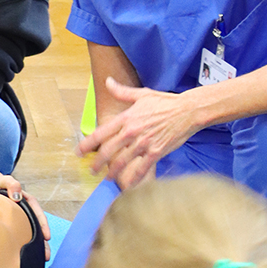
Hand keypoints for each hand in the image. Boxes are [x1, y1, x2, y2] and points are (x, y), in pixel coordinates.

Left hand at [0, 172, 50, 257]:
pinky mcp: (10, 225)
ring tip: (38, 260)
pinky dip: (21, 245)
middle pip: (36, 228)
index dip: (44, 226)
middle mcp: (25, 212)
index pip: (38, 215)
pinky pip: (18, 235)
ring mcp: (18, 219)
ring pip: (28, 234)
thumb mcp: (5, 180)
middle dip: (42, 243)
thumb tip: (17, 197)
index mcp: (27, 202)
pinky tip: (20, 255)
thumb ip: (12, 185)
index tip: (47, 237)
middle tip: (46, 256)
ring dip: (34, 247)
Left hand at [76, 77, 200, 188]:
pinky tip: (128, 186)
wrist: (188, 111)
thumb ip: (121, 91)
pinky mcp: (156, 152)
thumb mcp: (141, 94)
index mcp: (126, 118)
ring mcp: (144, 143)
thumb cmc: (165, 102)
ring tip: (107, 178)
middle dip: (97, 162)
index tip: (79, 152)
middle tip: (91, 169)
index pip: (101, 133)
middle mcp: (132, 132)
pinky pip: (142, 168)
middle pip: (108, 150)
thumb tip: (107, 81)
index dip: (87, 144)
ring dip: (112, 172)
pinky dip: (134, 179)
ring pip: (122, 161)